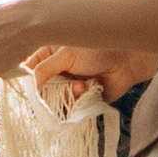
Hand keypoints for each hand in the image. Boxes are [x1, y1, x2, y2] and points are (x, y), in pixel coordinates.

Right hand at [27, 44, 150, 102]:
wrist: (128, 58)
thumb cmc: (98, 47)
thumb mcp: (66, 54)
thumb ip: (44, 69)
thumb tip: (31, 85)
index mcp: (50, 55)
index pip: (30, 72)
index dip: (28, 81)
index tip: (31, 88)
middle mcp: (58, 72)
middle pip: (41, 91)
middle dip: (51, 91)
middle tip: (62, 85)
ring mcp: (70, 86)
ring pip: (56, 102)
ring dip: (67, 95)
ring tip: (80, 85)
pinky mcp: (83, 99)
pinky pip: (72, 109)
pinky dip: (78, 101)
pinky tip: (88, 89)